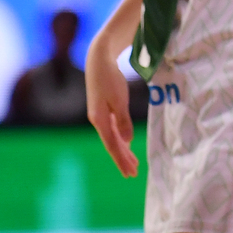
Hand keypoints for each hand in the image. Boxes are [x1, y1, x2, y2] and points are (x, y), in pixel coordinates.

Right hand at [86, 37, 138, 177]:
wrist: (99, 60)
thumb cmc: (110, 79)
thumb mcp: (119, 99)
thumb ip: (123, 120)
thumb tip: (127, 141)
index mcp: (99, 120)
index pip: (112, 145)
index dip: (121, 160)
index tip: (130, 172)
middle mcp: (98, 120)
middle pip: (112, 144)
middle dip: (123, 158)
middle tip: (134, 172)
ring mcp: (100, 114)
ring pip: (113, 137)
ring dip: (123, 149)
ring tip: (132, 162)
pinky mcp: (103, 108)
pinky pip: (112, 128)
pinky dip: (120, 137)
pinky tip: (126, 142)